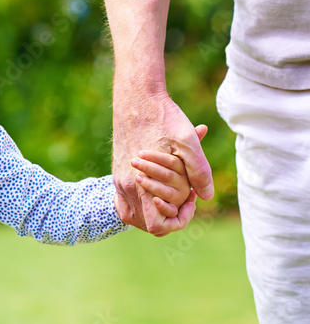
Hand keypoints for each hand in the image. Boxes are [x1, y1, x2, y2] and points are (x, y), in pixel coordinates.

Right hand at [112, 89, 213, 235]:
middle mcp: (126, 186)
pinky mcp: (117, 172)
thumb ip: (199, 172)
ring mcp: (119, 180)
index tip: (190, 202)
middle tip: (186, 194)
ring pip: (136, 214)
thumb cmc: (163, 118)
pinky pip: (126, 202)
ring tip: (174, 192)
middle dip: (170, 214)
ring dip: (156, 210)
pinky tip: (156, 190)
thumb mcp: (188, 143)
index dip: (178, 221)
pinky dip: (142, 203)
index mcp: (141, 184)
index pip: (157, 226)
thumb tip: (206, 196)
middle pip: (147, 223)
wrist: (136, 98)